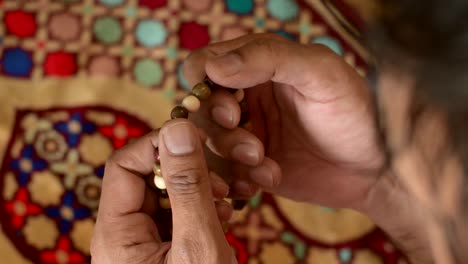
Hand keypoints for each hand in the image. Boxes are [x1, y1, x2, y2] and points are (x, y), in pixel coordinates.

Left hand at [91, 120, 235, 263]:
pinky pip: (178, 215)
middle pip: (146, 178)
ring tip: (225, 202)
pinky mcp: (164, 250)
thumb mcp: (197, 244)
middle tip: (220, 183)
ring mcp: (144, 244)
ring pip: (167, 194)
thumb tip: (178, 129)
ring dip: (199, 190)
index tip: (198, 140)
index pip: (123, 164)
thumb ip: (188, 188)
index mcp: (116, 235)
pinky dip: (202, 210)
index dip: (158, 145)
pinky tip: (224, 218)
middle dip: (186, 172)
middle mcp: (123, 236)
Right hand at [184, 33, 383, 208]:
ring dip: (232, 157)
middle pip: (199, 108)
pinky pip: (223, 171)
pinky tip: (268, 178)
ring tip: (266, 164)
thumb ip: (268, 58)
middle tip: (253, 147)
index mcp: (258, 64)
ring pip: (208, 142)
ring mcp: (246, 132)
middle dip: (221, 131)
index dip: (205, 87)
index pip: (204, 65)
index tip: (232, 110)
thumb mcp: (320, 72)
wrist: (375, 167)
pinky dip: (237, 179)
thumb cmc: (354, 111)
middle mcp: (246, 96)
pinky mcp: (250, 165)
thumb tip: (214, 65)